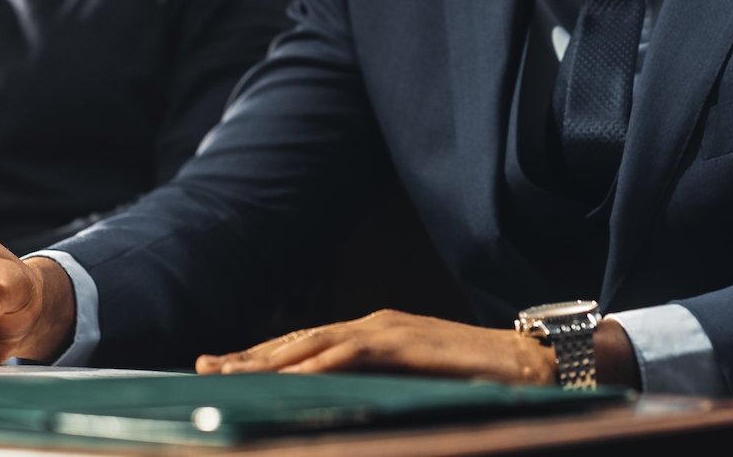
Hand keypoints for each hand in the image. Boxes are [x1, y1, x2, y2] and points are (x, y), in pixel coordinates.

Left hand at [195, 309, 557, 384]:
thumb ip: (377, 387)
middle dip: (249, 356)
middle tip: (205, 369)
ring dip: (269, 358)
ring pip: (314, 342)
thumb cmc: (474, 379)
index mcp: (371, 333)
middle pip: (297, 340)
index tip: (220, 370)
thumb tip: (341, 408)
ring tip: (231, 373)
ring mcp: (387, 328)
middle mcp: (372, 323)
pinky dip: (316, 362)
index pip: (304, 344)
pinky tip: (290, 375)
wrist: (527, 363)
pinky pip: (350, 351)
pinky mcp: (404, 340)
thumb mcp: (412, 385)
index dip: (260, 357)